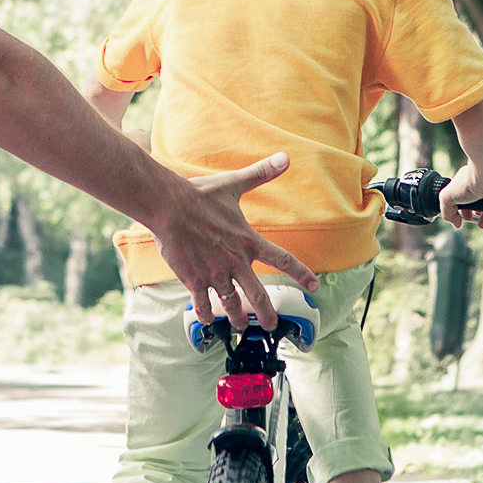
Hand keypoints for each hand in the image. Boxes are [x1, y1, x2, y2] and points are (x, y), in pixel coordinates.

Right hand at [149, 153, 317, 328]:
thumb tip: (286, 157)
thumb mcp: (234, 184)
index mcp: (248, 241)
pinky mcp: (194, 280)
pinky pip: (202, 304)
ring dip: (237, 317)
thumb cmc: (200, 195)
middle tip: (270, 325)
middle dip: (266, 314)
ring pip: (231, 304)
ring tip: (239, 325)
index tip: (314, 286)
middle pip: (258, 295)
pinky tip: (206, 320)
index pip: (283, 260)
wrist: (168, 206)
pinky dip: (205, 314)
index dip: (301, 273)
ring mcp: (215, 274)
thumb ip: (261, 173)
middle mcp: (235, 262)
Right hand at [441, 159, 482, 228]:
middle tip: (476, 222)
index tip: (464, 218)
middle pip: (480, 204)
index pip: (467, 198)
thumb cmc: (467, 184)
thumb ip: (447, 213)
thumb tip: (456, 224)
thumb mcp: (447, 198)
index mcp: (468, 182)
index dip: (465, 211)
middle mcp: (482, 184)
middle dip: (477, 216)